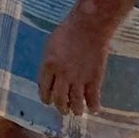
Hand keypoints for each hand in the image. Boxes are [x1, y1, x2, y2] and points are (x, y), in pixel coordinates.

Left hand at [36, 3, 112, 117]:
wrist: (90, 26)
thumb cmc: (68, 31)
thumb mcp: (51, 45)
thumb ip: (50, 63)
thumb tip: (50, 77)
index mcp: (48, 66)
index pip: (44, 89)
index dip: (46, 98)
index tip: (48, 101)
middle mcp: (62, 76)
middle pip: (59, 100)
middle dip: (60, 107)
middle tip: (63, 109)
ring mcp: (79, 78)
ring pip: (75, 103)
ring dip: (76, 110)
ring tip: (77, 111)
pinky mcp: (94, 78)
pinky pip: (93, 99)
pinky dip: (93, 106)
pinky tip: (94, 109)